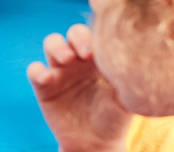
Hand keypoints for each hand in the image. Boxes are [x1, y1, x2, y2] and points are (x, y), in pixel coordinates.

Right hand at [27, 24, 132, 151]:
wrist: (95, 144)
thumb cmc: (115, 118)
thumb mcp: (125, 99)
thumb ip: (127, 78)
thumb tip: (138, 60)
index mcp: (100, 57)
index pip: (96, 33)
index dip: (97, 34)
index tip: (103, 49)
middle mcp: (79, 59)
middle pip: (73, 33)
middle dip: (77, 38)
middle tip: (85, 54)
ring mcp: (61, 71)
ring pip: (52, 44)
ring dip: (57, 47)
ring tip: (66, 60)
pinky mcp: (45, 86)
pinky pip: (35, 70)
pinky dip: (37, 70)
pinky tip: (47, 78)